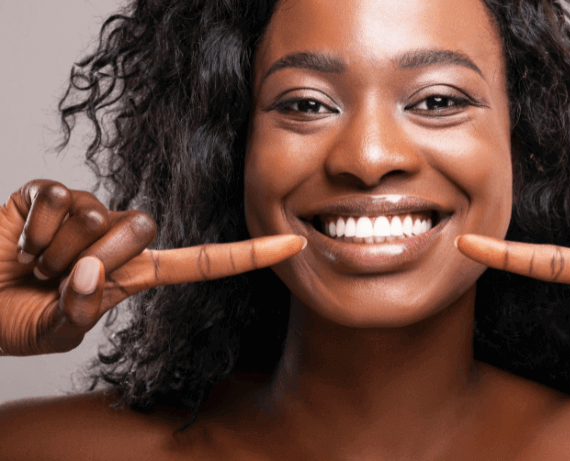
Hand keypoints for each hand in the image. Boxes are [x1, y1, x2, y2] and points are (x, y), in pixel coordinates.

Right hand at [0, 180, 304, 355]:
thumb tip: (91, 271)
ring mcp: (87, 211)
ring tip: (32, 262)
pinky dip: (29, 227)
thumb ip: (79, 310)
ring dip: (51, 250)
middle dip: (94, 258)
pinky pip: (55, 197)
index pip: (201, 262)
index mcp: (133, 275)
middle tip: (54, 276)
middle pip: (142, 229)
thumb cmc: (13, 319)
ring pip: (95, 215)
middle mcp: (118, 239)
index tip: (293, 245)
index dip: (247, 256)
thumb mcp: (54, 330)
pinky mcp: (51, 192)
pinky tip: (19, 239)